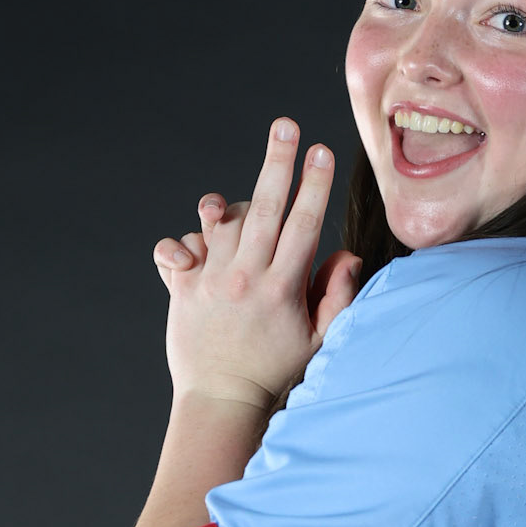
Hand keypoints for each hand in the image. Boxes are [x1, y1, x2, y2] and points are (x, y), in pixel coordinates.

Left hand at [153, 118, 361, 408]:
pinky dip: (186, 238)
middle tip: (286, 126)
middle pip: (265, 207)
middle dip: (278, 162)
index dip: (315, 184)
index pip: (304, 224)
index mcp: (282, 289)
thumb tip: (348, 255)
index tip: (323, 151)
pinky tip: (199, 241)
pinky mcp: (183, 288)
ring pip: (221, 221)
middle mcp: (245, 277)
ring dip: (233, 203)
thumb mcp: (319, 341)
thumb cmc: (277, 372)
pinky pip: (177, 246)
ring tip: (239, 201)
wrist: (222, 400)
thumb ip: (337, 296)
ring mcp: (210, 280)